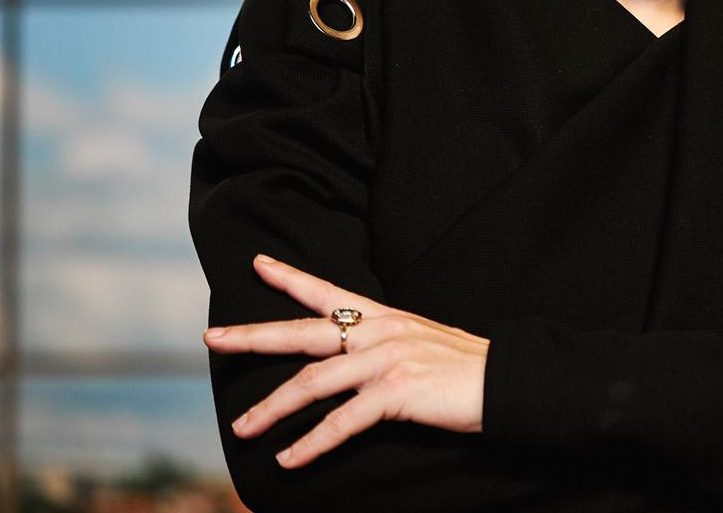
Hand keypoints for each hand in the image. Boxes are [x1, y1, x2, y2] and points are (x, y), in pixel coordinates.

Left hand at [202, 254, 488, 468]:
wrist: (509, 380)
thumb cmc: (470, 369)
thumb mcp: (424, 344)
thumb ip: (388, 347)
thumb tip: (356, 365)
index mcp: (386, 318)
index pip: (329, 292)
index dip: (291, 278)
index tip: (257, 264)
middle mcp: (380, 331)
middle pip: (304, 332)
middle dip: (254, 336)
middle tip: (212, 337)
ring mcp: (387, 359)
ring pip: (313, 382)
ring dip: (272, 408)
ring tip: (243, 429)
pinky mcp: (395, 391)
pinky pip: (341, 421)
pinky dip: (310, 443)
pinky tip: (288, 459)